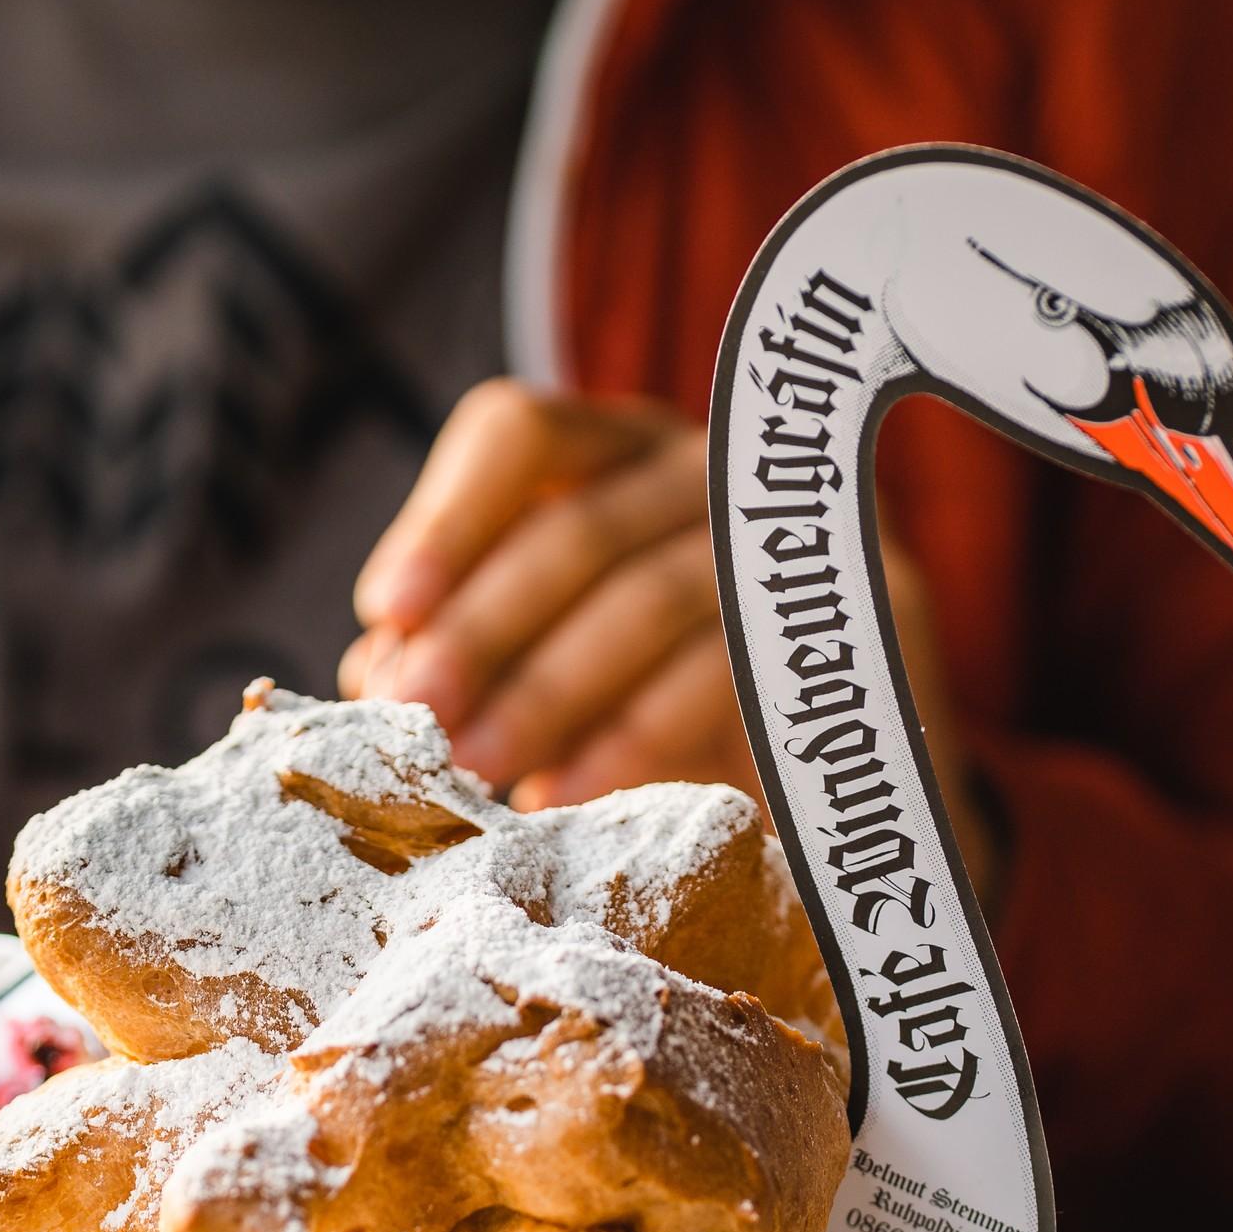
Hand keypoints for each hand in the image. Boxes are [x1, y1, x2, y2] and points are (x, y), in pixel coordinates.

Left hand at [344, 380, 987, 884]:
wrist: (824, 799)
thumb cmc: (650, 725)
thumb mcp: (539, 676)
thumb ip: (459, 658)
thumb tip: (374, 671)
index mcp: (610, 453)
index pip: (519, 432)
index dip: (445, 518)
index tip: (385, 610)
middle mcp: (703, 468)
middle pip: (576, 528)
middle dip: (481, 629)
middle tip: (413, 715)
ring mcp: (785, 534)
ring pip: (648, 599)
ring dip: (545, 689)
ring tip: (473, 766)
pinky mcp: (857, 612)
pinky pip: (726, 670)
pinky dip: (632, 737)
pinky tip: (562, 792)